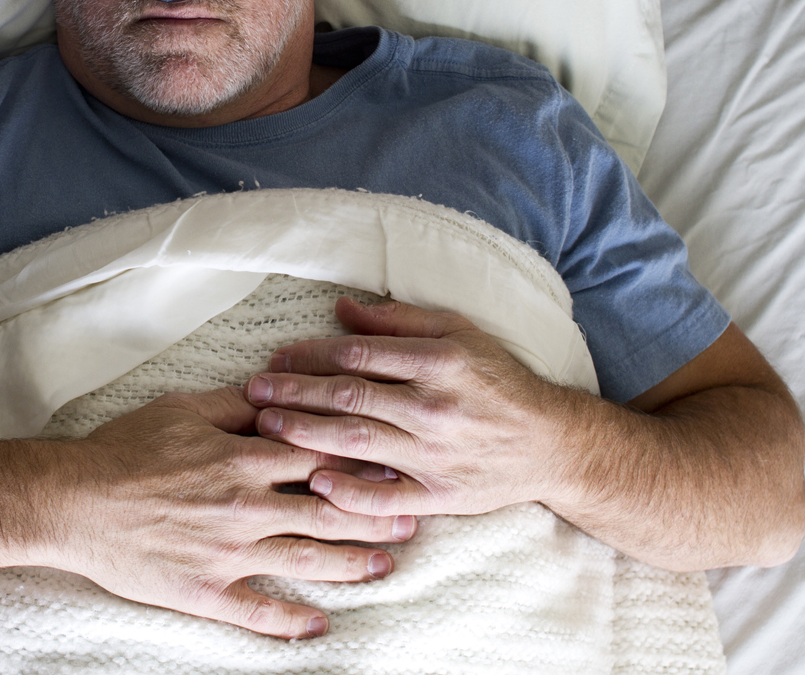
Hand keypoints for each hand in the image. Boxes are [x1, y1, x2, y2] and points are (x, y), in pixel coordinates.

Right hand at [51, 386, 417, 638]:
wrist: (72, 501)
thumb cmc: (125, 449)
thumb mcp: (182, 408)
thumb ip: (237, 403)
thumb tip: (278, 389)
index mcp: (242, 457)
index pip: (320, 456)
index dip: (363, 459)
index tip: (397, 459)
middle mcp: (245, 506)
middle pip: (328, 512)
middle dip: (375, 515)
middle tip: (413, 519)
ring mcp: (228, 554)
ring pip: (306, 561)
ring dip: (352, 565)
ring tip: (386, 567)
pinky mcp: (206, 591)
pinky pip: (259, 613)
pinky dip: (293, 622)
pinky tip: (321, 624)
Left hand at [242, 298, 576, 518]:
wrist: (549, 443)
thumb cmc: (497, 380)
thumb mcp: (458, 333)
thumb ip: (397, 320)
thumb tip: (342, 307)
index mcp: (438, 361)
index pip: (359, 355)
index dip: (311, 354)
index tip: (277, 356)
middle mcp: (434, 407)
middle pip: (349, 397)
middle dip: (295, 393)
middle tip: (255, 391)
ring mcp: (436, 454)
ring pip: (358, 443)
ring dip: (306, 435)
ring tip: (267, 427)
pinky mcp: (440, 495)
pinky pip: (387, 497)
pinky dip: (351, 492)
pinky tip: (316, 484)